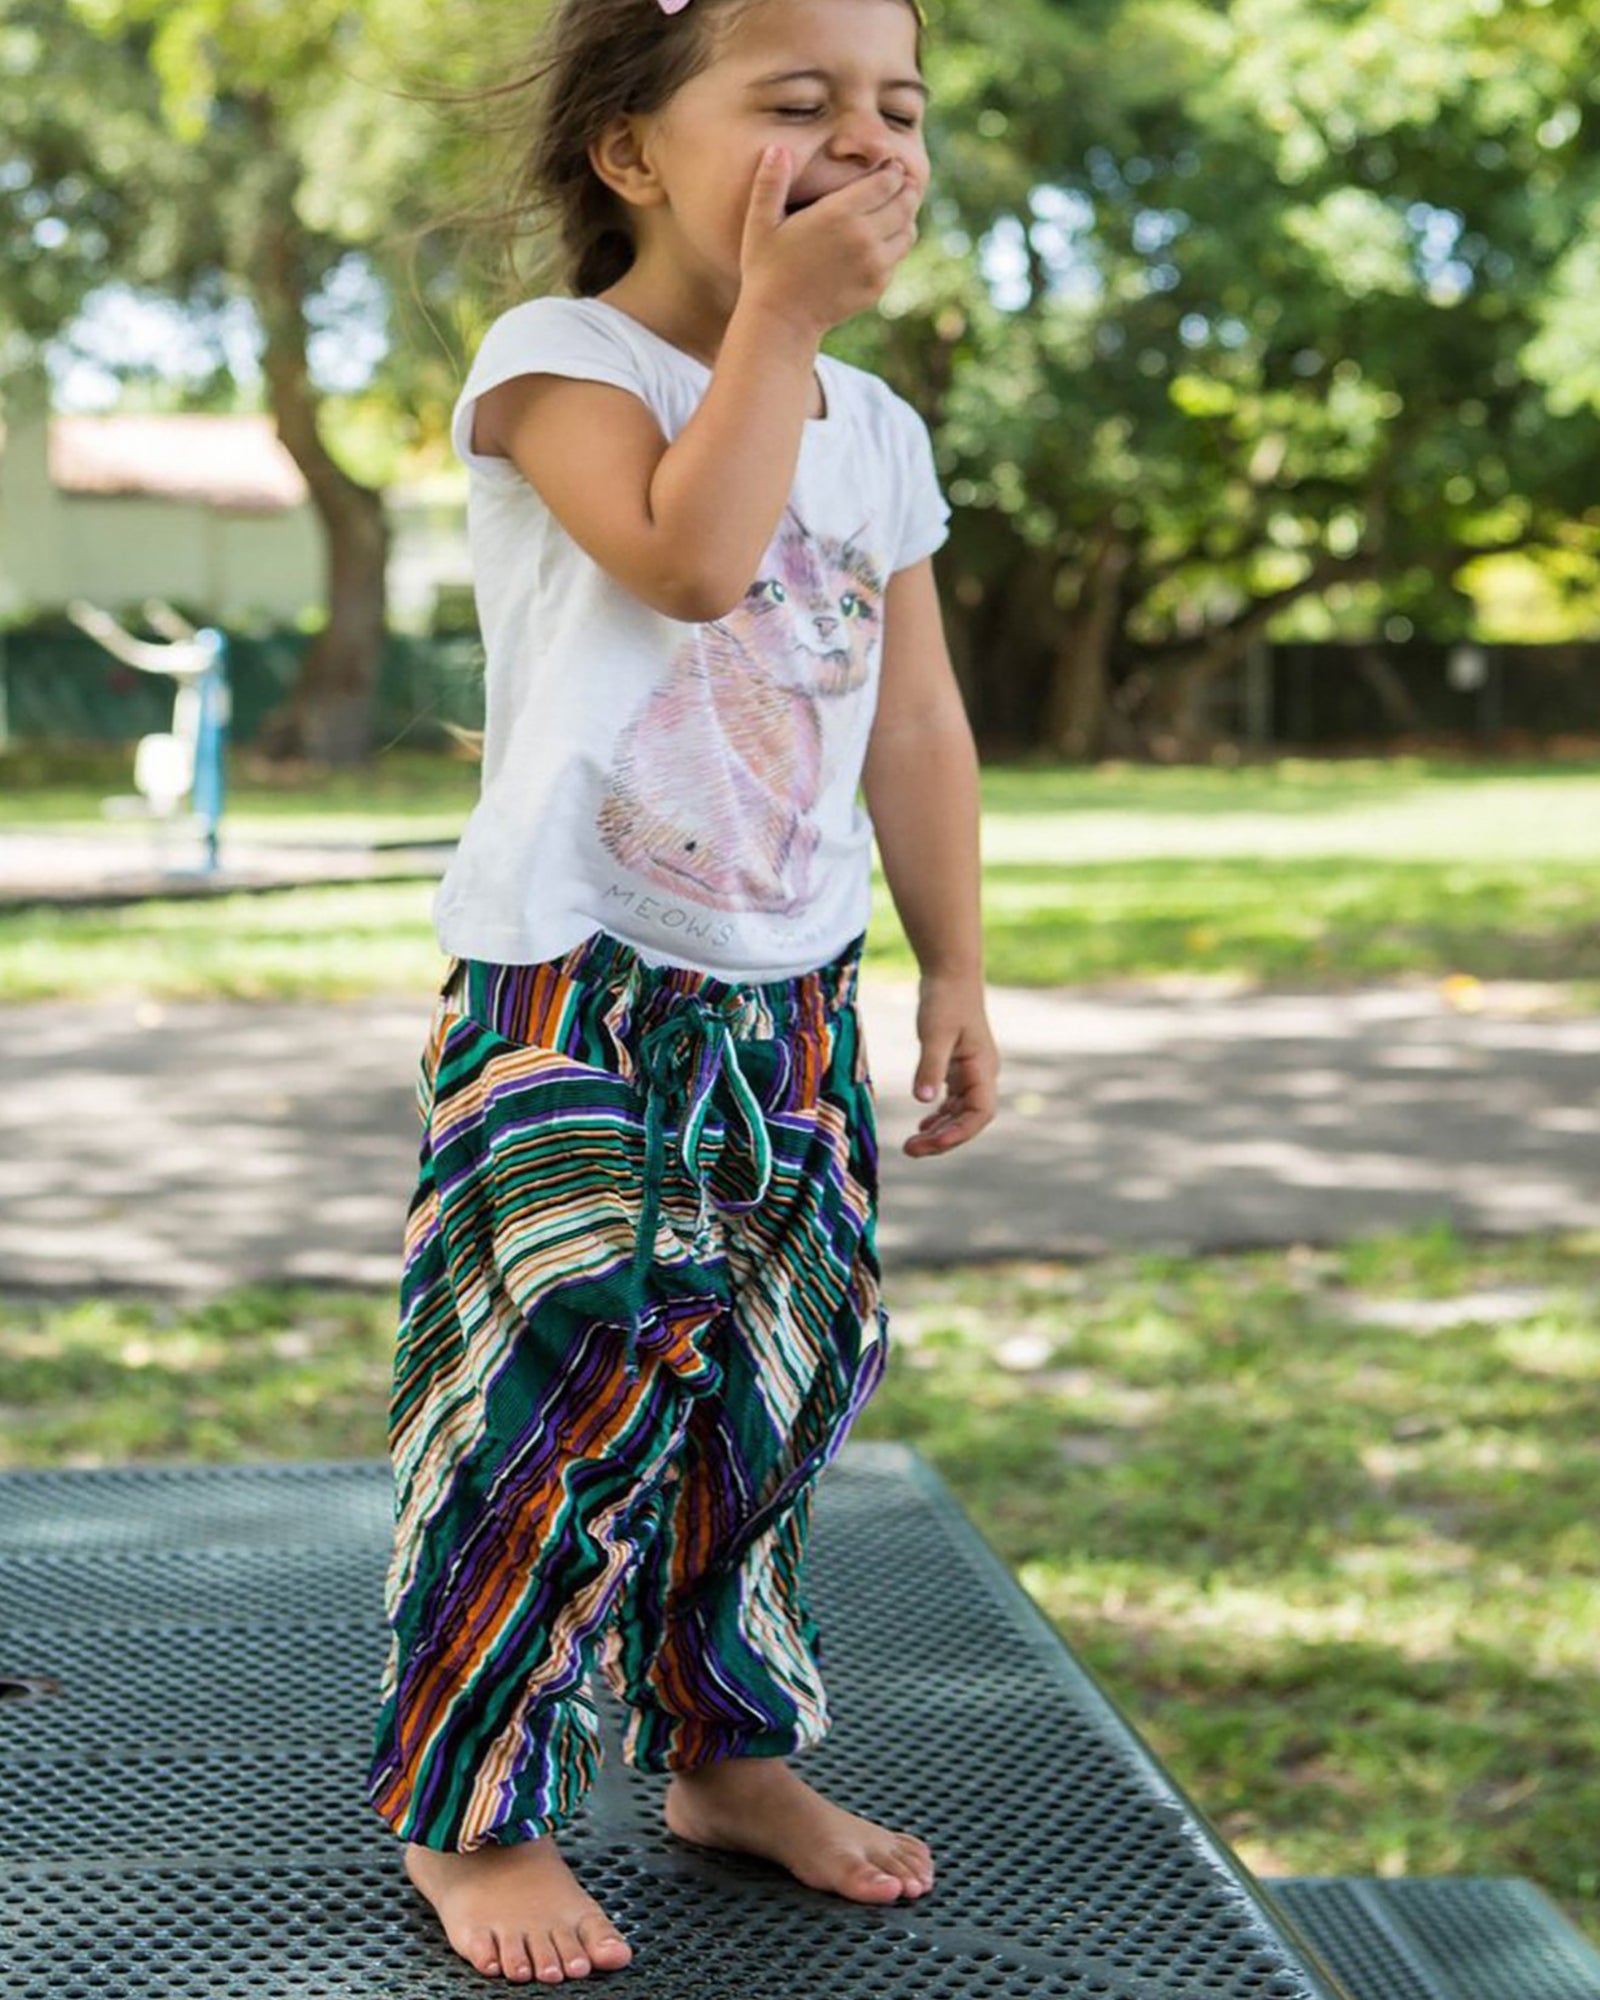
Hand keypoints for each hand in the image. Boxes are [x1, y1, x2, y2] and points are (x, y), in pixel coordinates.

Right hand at [739, 145, 919, 337]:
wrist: (781, 320)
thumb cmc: (766, 269)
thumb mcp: (760, 223)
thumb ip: (770, 183)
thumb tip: (776, 148)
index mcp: (839, 213)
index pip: (886, 181)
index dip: (892, 170)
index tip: (890, 166)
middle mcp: (864, 237)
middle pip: (904, 203)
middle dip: (906, 190)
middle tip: (902, 183)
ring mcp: (874, 264)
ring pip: (908, 230)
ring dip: (906, 217)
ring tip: (895, 209)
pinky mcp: (877, 286)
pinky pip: (898, 258)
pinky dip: (896, 246)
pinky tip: (884, 240)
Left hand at [903, 970, 999, 1157]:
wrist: (950, 972)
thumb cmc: (945, 999)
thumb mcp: (935, 1033)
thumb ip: (930, 1067)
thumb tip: (922, 1100)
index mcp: (983, 1069)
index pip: (980, 1114)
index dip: (959, 1133)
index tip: (932, 1142)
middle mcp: (981, 1074)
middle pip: (968, 1119)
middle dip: (943, 1138)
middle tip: (911, 1149)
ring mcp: (971, 1071)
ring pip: (960, 1112)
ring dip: (940, 1130)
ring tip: (913, 1144)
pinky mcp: (958, 1065)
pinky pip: (953, 1099)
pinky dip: (940, 1114)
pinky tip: (924, 1123)